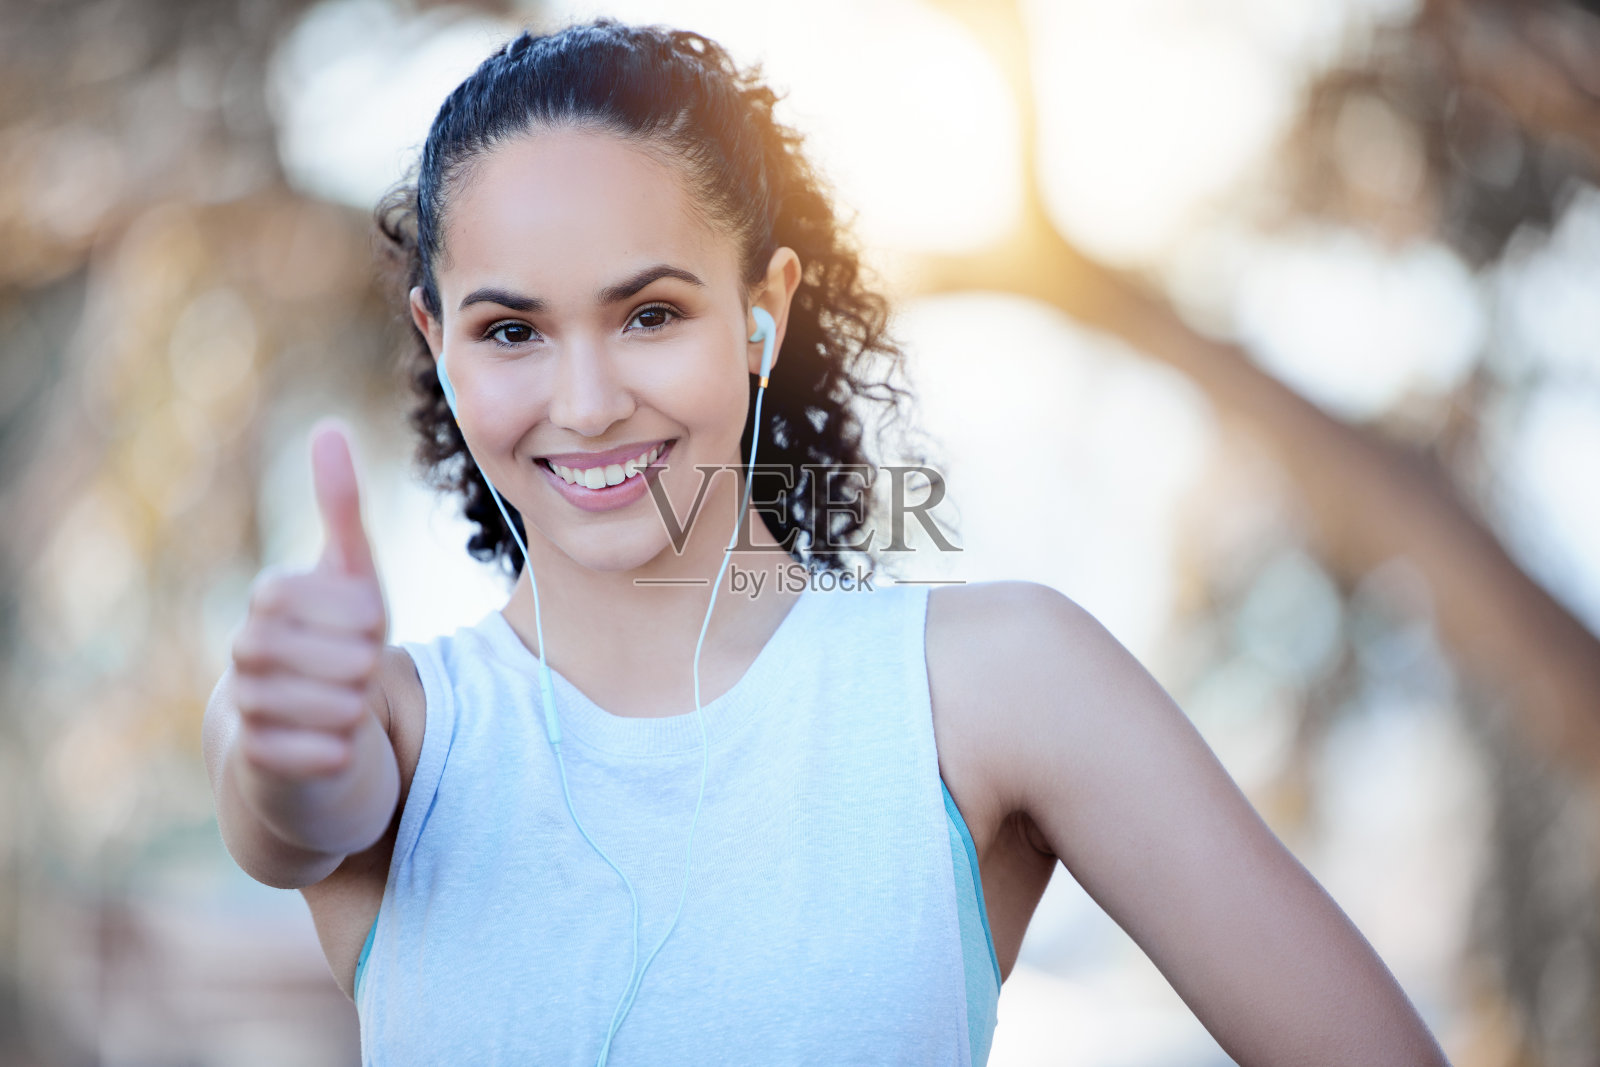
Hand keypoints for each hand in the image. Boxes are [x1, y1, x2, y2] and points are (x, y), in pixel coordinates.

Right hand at [231, 419, 388, 780]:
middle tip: (364, 672)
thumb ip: (341, 508)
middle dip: (367, 664)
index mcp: (269, 602)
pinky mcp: (259, 764)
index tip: (368, 628)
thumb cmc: (337, 646)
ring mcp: (247, 709)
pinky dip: (341, 751)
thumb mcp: (352, 578)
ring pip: (330, 705)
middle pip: (337, 654)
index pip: (324, 599)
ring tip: (354, 706)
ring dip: (359, 708)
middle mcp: (246, 652)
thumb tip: (328, 428)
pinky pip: (314, 756)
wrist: (308, 736)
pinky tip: (342, 747)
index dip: (358, 615)